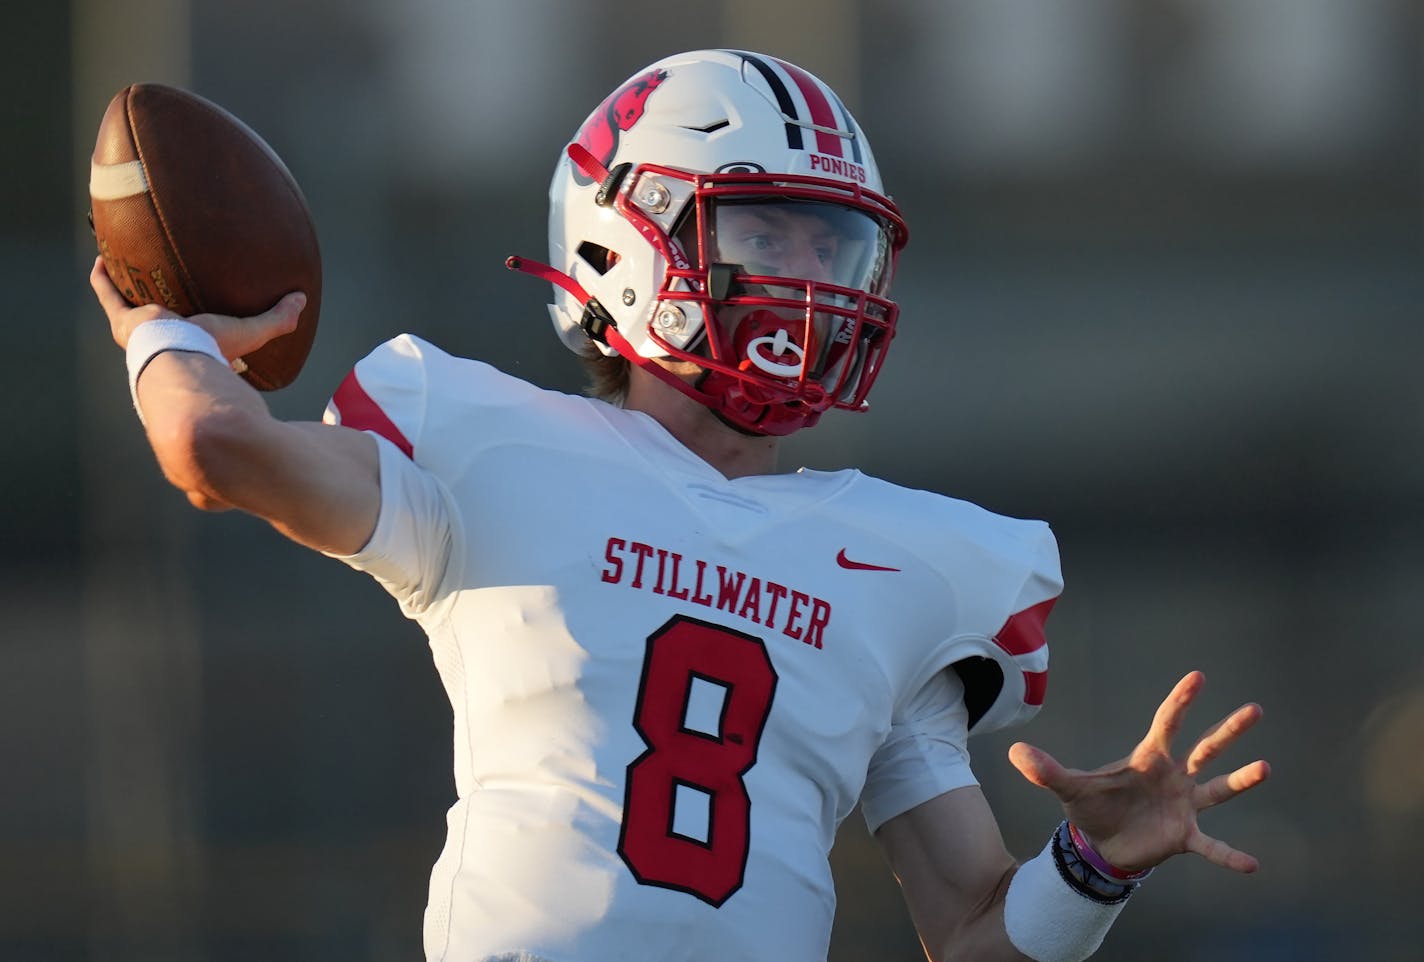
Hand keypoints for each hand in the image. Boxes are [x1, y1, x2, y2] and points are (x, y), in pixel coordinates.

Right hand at [89, 255, 304, 358]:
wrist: (179, 358)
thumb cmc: (215, 349)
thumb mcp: (252, 331)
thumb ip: (280, 319)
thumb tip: (301, 299)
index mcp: (195, 347)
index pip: (199, 335)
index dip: (201, 323)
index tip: (204, 310)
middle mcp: (166, 342)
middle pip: (162, 319)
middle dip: (160, 302)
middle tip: (163, 279)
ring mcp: (142, 332)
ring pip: (132, 305)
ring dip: (129, 286)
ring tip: (129, 265)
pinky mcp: (124, 320)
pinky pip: (108, 295)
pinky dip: (104, 278)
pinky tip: (102, 258)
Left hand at [1008, 670, 1268, 874]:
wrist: (1101, 844)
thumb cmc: (1092, 806)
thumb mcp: (1068, 787)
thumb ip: (1045, 771)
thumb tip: (1013, 752)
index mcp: (1148, 757)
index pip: (1167, 722)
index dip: (1180, 701)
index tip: (1198, 676)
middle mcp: (1173, 776)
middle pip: (1206, 748)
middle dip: (1228, 730)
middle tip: (1255, 709)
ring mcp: (1183, 805)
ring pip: (1219, 788)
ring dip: (1241, 780)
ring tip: (1264, 768)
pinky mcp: (1184, 835)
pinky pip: (1212, 846)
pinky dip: (1229, 856)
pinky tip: (1252, 864)